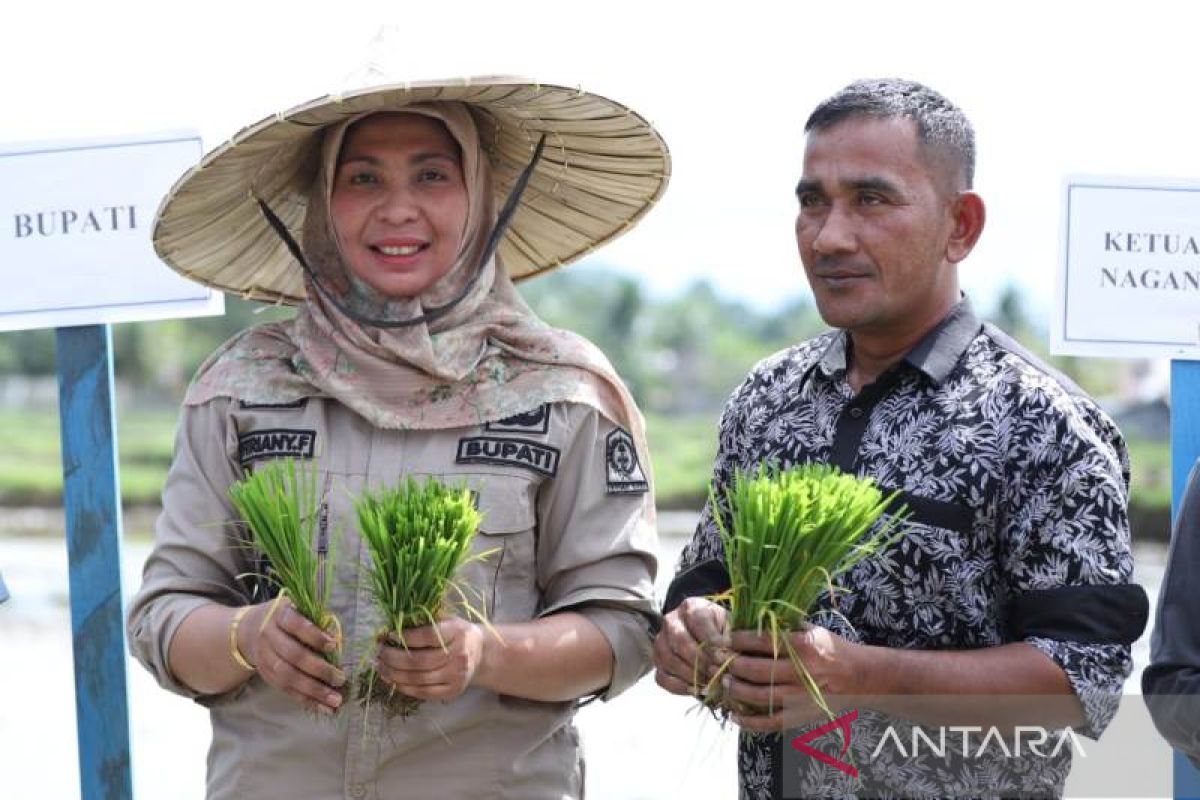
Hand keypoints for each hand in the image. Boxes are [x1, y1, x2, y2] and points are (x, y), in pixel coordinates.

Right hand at [240, 599, 344, 713]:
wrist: (250, 630)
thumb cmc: (287, 619)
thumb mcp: (298, 609)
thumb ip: (317, 621)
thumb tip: (341, 640)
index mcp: (280, 615)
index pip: (296, 624)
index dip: (314, 635)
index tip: (334, 645)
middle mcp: (269, 636)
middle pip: (293, 655)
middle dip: (319, 669)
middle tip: (340, 678)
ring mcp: (265, 658)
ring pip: (288, 677)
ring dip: (314, 691)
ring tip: (336, 700)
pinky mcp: (266, 675)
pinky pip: (287, 690)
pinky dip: (307, 700)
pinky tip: (325, 708)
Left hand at [376, 616, 483, 701]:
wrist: (481, 653)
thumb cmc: (457, 633)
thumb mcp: (446, 620)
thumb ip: (422, 622)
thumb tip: (388, 629)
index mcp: (458, 632)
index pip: (427, 636)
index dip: (405, 637)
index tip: (389, 635)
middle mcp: (459, 655)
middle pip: (420, 661)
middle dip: (393, 658)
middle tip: (379, 654)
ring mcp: (457, 676)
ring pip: (419, 679)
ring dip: (394, 675)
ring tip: (381, 668)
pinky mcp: (453, 691)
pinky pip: (424, 693)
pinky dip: (405, 688)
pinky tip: (393, 680)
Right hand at [653, 597, 729, 696]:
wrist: (710, 637)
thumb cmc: (723, 631)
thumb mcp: (731, 627)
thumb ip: (732, 639)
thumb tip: (730, 657)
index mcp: (691, 606)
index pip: (697, 621)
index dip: (711, 642)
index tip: (725, 658)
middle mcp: (671, 620)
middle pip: (680, 641)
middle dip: (700, 661)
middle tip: (717, 674)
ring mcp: (661, 641)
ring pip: (669, 659)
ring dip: (691, 675)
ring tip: (709, 683)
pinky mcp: (657, 661)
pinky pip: (662, 677)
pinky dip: (679, 686)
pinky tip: (696, 689)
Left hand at [723, 624, 862, 731]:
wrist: (861, 677)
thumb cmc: (834, 649)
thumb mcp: (813, 630)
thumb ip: (785, 626)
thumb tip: (752, 617)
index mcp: (804, 646)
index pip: (763, 641)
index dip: (740, 640)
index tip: (726, 638)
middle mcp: (802, 672)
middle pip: (757, 669)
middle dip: (733, 665)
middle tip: (718, 661)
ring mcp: (802, 697)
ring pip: (760, 696)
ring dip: (737, 690)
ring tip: (724, 683)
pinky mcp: (802, 716)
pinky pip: (771, 722)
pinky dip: (750, 722)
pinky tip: (735, 716)